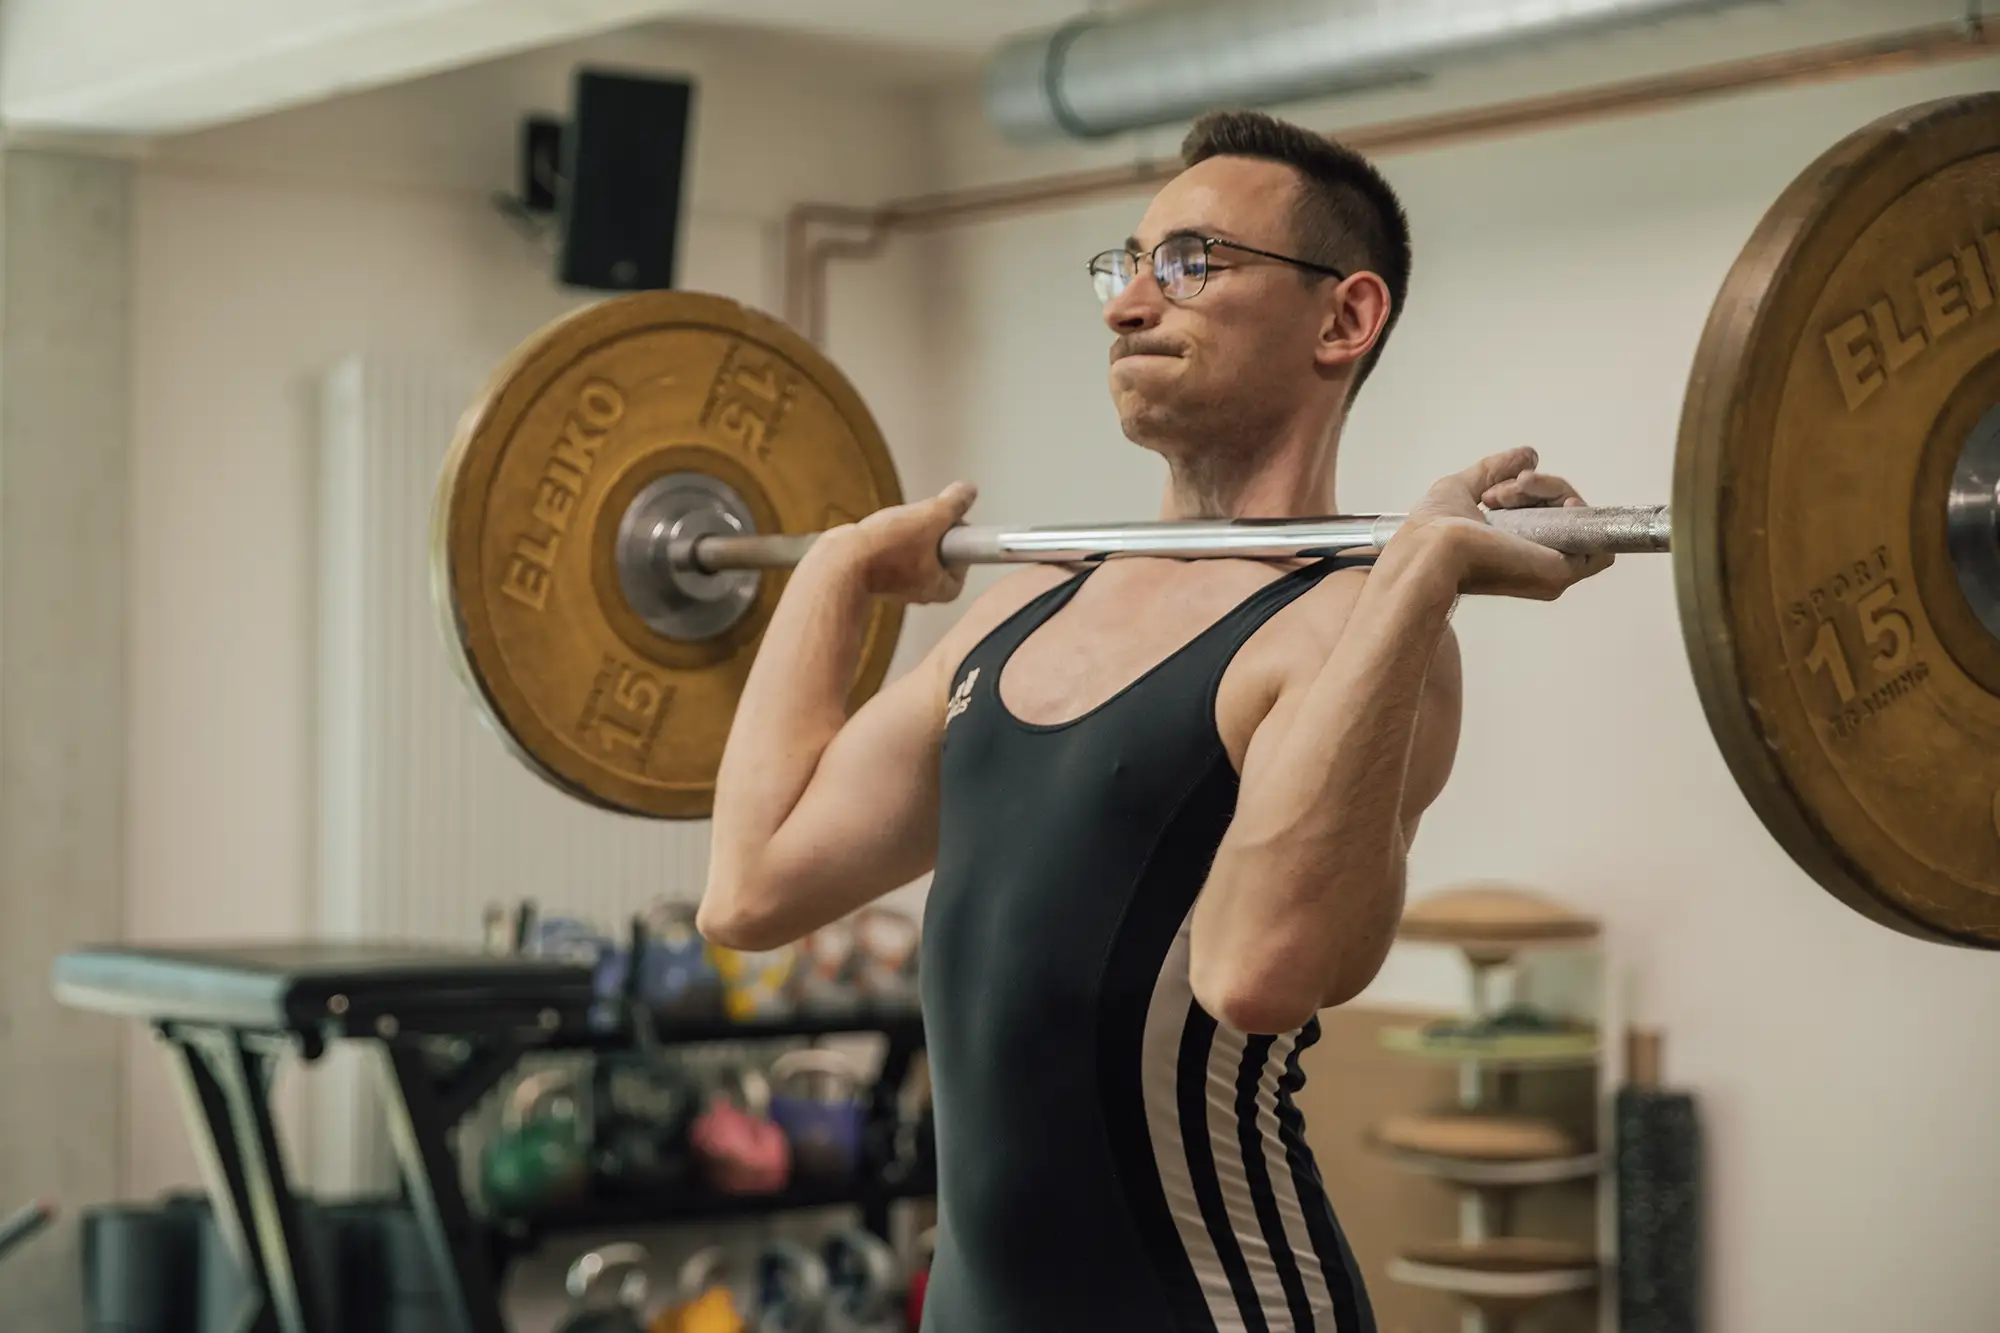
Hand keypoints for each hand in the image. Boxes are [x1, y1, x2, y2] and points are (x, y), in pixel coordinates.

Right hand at [835, 481, 977, 603]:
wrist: (839, 563)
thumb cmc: (884, 551)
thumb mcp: (930, 517)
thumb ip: (953, 504)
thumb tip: (968, 492)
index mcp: (945, 588)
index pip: (965, 557)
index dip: (957, 532)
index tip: (945, 519)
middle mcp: (925, 591)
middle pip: (941, 550)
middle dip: (931, 530)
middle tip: (919, 520)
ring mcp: (902, 584)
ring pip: (918, 548)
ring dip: (910, 532)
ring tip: (897, 526)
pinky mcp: (881, 575)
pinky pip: (897, 551)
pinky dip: (892, 538)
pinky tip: (882, 533)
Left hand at [1393, 447, 1613, 599]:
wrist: (1429, 550)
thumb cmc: (1431, 531)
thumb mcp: (1461, 487)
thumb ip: (1496, 470)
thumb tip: (1529, 455)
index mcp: (1515, 549)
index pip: (1551, 512)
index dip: (1538, 490)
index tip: (1506, 486)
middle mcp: (1537, 562)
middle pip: (1567, 510)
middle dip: (1538, 486)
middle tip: (1499, 492)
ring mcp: (1553, 569)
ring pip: (1580, 515)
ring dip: (1551, 491)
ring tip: (1508, 496)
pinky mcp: (1564, 571)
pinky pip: (1597, 534)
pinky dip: (1578, 508)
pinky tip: (1555, 501)